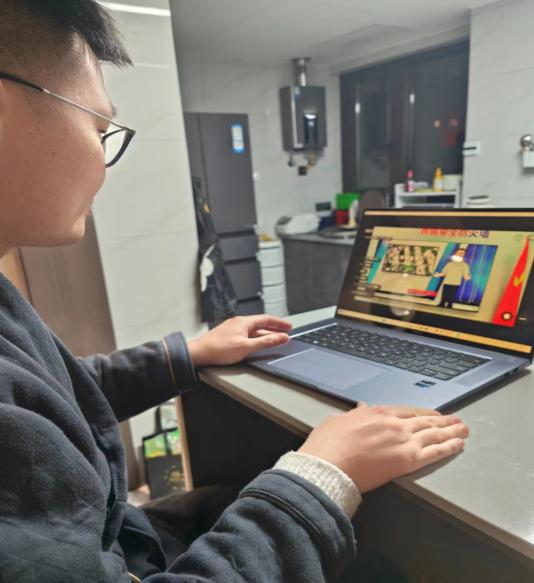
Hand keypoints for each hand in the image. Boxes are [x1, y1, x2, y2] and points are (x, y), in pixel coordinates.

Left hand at [188, 315, 291, 366]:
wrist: (198, 353)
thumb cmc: (219, 349)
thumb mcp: (247, 347)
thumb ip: (266, 342)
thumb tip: (282, 338)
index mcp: (244, 322)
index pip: (267, 319)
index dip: (280, 323)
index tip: (289, 327)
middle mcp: (238, 323)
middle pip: (260, 324)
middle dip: (274, 328)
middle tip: (284, 332)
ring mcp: (232, 329)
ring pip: (253, 330)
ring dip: (265, 334)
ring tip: (274, 339)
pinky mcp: (227, 336)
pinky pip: (246, 334)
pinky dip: (255, 337)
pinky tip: (256, 343)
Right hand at [298, 403, 468, 492]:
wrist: (330, 465)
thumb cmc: (328, 444)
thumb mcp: (338, 420)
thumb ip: (353, 414)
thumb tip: (359, 408)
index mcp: (377, 412)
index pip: (407, 411)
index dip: (422, 413)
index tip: (431, 414)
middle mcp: (394, 424)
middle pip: (424, 420)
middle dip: (442, 420)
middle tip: (456, 420)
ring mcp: (403, 441)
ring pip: (433, 433)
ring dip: (451, 431)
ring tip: (463, 429)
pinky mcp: (408, 460)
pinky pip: (434, 452)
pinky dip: (449, 447)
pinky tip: (458, 445)